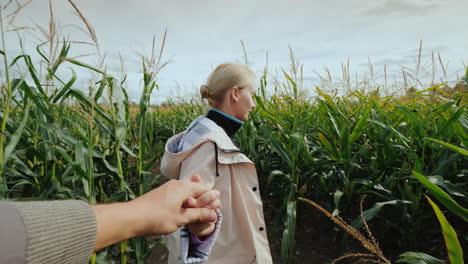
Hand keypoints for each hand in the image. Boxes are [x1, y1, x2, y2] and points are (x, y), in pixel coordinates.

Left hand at [92, 176, 220, 250]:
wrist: (132, 217)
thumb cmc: (156, 217)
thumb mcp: (182, 218)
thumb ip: (199, 215)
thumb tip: (213, 215)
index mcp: (184, 186)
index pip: (204, 189)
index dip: (212, 199)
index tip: (216, 210)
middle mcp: (177, 184)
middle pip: (196, 191)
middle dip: (203, 202)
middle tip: (207, 214)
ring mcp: (168, 189)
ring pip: (186, 195)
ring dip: (193, 205)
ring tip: (195, 217)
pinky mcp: (161, 195)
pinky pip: (178, 197)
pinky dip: (183, 205)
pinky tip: (181, 215)